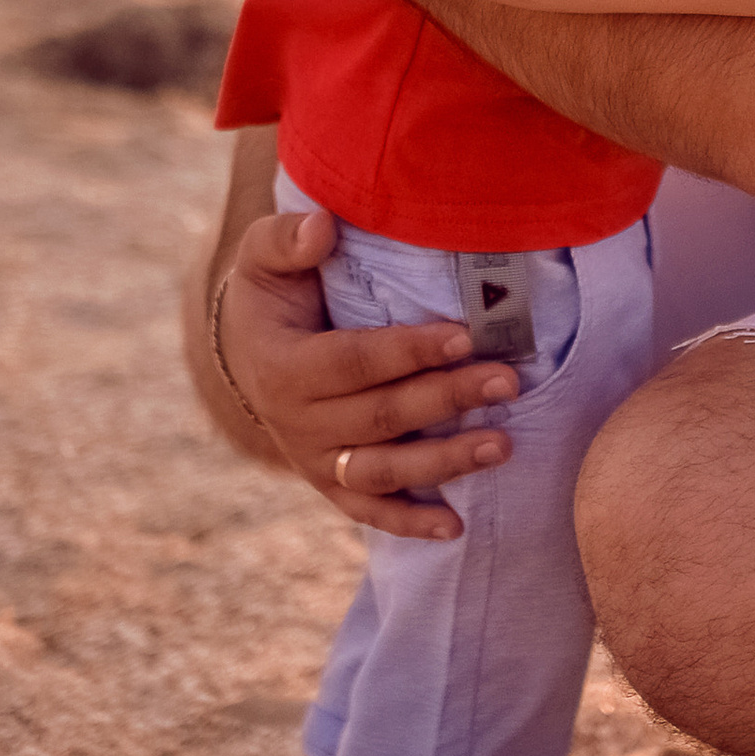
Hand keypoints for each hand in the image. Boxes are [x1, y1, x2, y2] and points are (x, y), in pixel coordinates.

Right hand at [198, 203, 523, 541]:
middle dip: (447, 398)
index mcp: (283, 366)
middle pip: (381, 416)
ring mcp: (315, 461)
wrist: (246, 352)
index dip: (409, 351)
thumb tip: (324, 226)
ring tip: (503, 445)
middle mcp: (297, 423)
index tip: (465, 335)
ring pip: (383, 471)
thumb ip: (288, 239)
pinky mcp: (331, 485)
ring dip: (444, 462)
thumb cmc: (272, 294)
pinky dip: (409, 524)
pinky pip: (369, 512)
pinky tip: (456, 528)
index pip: (355, 362)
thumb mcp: (265, 256)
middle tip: (507, 381)